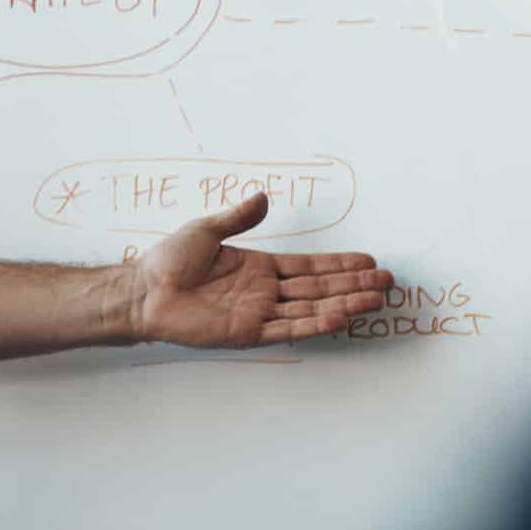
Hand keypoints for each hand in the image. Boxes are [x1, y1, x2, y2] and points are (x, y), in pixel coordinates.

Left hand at [126, 193, 392, 346]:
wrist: (143, 292)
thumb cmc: (169, 261)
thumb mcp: (206, 230)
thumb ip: (238, 217)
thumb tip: (263, 197)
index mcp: (259, 267)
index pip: (308, 266)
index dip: (339, 264)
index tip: (369, 261)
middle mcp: (265, 291)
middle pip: (319, 287)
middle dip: (353, 284)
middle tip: (387, 281)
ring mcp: (259, 313)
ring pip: (312, 308)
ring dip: (344, 303)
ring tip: (376, 299)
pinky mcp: (248, 333)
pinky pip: (289, 328)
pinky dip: (315, 323)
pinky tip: (340, 317)